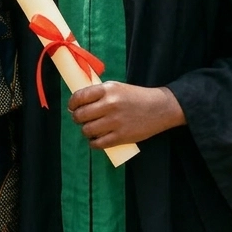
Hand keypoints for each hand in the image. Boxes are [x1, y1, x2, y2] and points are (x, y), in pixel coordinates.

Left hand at [68, 82, 183, 148]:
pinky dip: (94, 143)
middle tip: (81, 119)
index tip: (72, 107)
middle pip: (80, 115)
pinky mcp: (121, 137)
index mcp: (108, 90)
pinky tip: (96, 139)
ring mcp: (115, 122)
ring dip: (86, 131)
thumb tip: (78, 103)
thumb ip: (99, 93)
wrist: (160, 108)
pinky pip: (98, 144)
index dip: (72, 103)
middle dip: (77, 118)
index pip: (80, 97)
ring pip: (87, 130)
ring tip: (91, 129)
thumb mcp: (117, 88)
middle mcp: (110, 105)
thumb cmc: (136, 97)